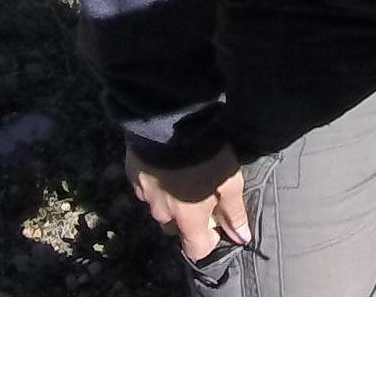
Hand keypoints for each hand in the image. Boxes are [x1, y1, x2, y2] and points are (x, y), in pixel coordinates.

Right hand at [129, 146, 252, 261]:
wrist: (169, 124)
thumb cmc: (206, 157)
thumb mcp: (229, 182)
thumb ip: (234, 213)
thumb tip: (242, 238)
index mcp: (188, 220)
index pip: (196, 250)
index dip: (208, 240)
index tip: (217, 223)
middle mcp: (163, 214)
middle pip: (175, 229)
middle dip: (187, 219)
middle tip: (200, 195)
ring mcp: (145, 195)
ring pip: (159, 207)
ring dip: (170, 200)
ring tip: (182, 177)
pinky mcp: (133, 176)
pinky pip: (146, 187)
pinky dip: (156, 182)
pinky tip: (166, 164)